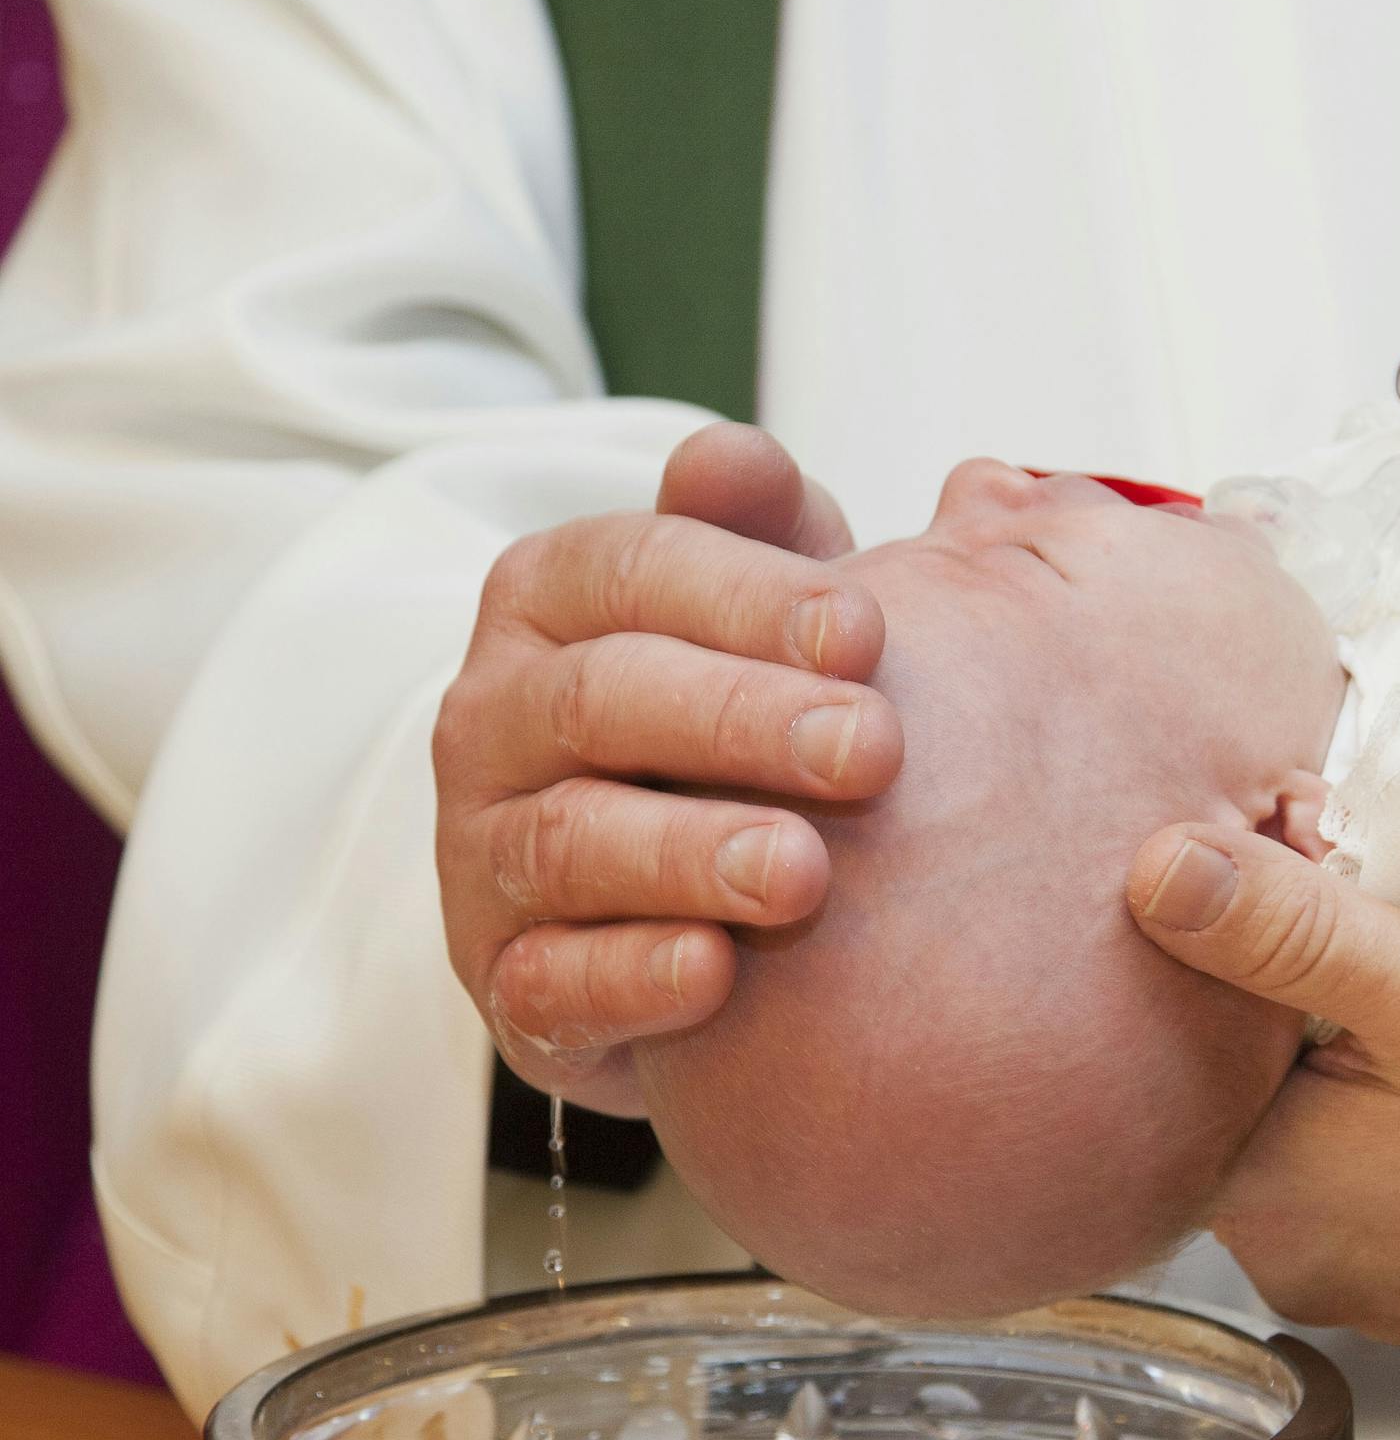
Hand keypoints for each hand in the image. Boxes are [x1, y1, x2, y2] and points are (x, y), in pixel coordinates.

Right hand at [434, 424, 900, 1114]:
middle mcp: (494, 718)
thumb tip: (731, 457)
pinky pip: (548, 983)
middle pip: (602, 698)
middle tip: (873, 749)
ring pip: (569, 841)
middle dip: (742, 720)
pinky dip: (631, 978)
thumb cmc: (744, 716)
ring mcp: (485, 854)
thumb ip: (759, 531)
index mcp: (550, 601)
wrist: (689, 891)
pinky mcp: (507, 981)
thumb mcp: (764, 612)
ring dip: (692, 855)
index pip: (631, 568)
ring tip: (805, 872)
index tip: (870, 632)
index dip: (749, 596)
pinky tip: (717, 975)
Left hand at [1125, 822, 1399, 1354]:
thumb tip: (1156, 873)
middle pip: (1236, 1089)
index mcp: (1256, 1193)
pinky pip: (1359, 1171)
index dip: (1225, 957)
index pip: (1173, 1049)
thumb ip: (1286, 930)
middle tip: (1375, 937)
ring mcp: (1346, 1276)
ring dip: (1338, 1059)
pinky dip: (1384, 1116)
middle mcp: (1280, 1256)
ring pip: (1300, 1125)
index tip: (1297, 896)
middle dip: (1285, 1006)